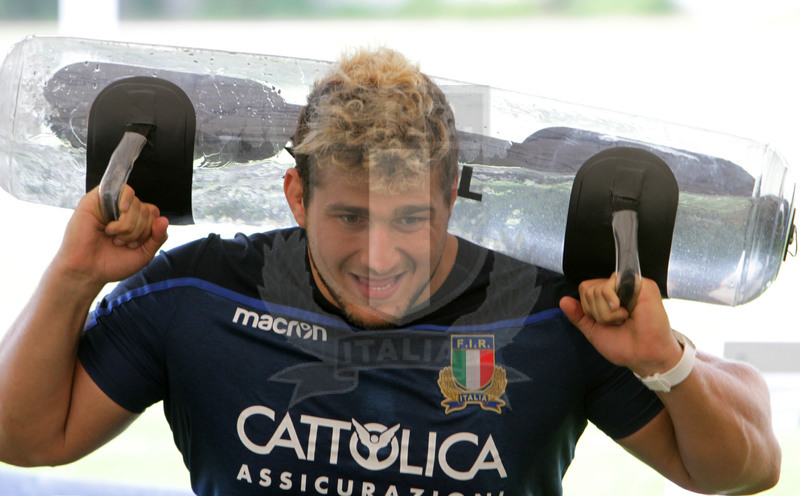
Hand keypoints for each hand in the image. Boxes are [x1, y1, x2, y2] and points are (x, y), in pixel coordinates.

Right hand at [53, 185, 168, 290]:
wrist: (87, 271)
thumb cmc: (112, 263)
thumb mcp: (144, 254)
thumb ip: (158, 237)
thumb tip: (164, 220)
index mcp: (134, 221)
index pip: (153, 213)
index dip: (149, 230)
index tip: (134, 245)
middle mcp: (123, 211)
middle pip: (147, 209)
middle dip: (138, 231)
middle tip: (120, 242)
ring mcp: (110, 204)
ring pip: (136, 202)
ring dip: (128, 225)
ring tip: (112, 236)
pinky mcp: (96, 199)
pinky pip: (123, 189)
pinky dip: (125, 203)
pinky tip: (115, 219)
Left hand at [559, 275, 682, 377]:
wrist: (643, 357)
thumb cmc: (624, 346)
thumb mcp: (594, 331)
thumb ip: (578, 315)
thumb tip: (563, 300)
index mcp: (609, 296)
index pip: (585, 290)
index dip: (589, 309)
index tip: (606, 322)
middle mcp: (619, 288)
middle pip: (588, 289)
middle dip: (597, 312)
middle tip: (617, 322)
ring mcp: (630, 284)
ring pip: (597, 289)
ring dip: (606, 312)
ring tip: (624, 319)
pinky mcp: (642, 284)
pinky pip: (611, 284)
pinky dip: (612, 305)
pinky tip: (626, 313)